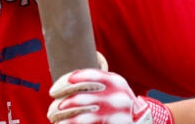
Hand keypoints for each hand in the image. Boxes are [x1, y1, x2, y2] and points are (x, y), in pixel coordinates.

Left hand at [48, 69, 173, 123]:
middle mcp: (116, 94)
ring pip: (81, 115)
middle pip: (79, 97)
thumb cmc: (119, 102)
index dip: (65, 82)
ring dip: (64, 119)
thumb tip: (62, 87)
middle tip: (51, 110)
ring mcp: (117, 112)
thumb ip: (93, 83)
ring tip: (54, 120)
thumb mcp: (112, 87)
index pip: (84, 76)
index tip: (53, 91)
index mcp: (114, 80)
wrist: (144, 120)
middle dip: (61, 104)